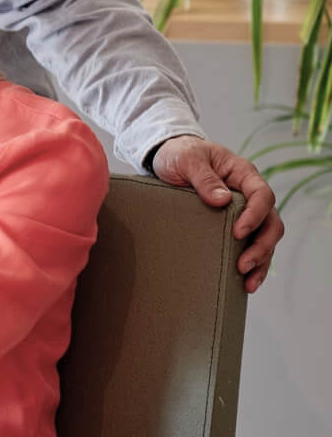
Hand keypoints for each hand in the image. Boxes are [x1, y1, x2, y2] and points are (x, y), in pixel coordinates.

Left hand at [150, 135, 281, 292]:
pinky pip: (250, 245)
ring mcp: (244, 211)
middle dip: (262, 246)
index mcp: (243, 174)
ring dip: (260, 261)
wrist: (166, 157)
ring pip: (265, 238)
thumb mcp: (187, 160)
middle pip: (270, 222)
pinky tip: (244, 282)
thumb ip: (203, 177)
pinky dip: (251, 263)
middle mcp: (249, 193)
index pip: (262, 196)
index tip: (238, 233)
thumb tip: (222, 200)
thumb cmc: (179, 154)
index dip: (255, 216)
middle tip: (242, 265)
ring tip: (248, 282)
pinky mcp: (232, 225)